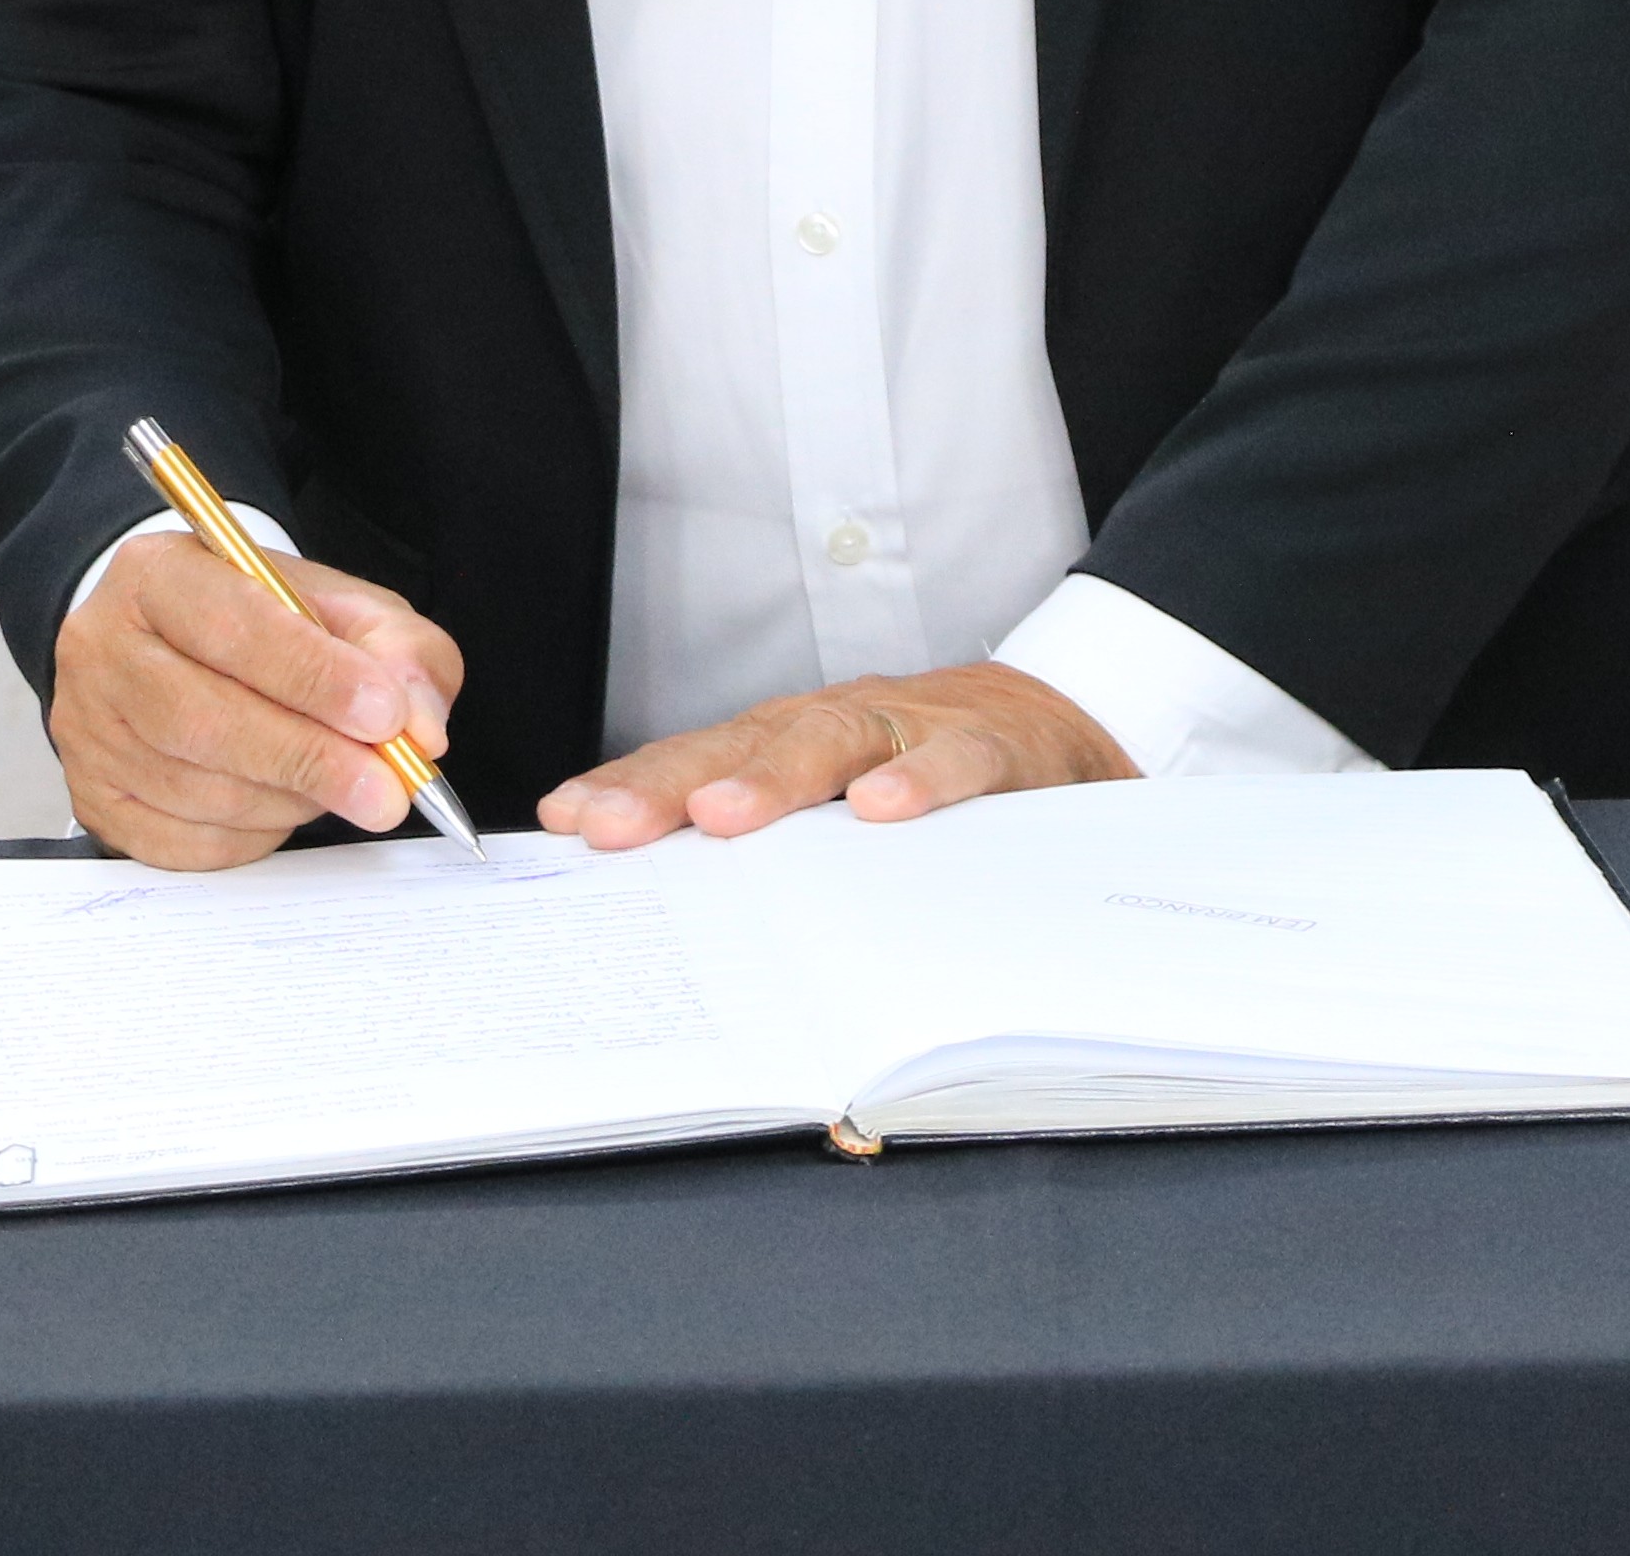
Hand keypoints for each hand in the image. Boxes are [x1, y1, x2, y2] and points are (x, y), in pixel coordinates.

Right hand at [50, 534, 465, 872]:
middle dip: (311, 759)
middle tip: (388, 788)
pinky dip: (252, 836)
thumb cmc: (263, 624)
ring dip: (289, 801)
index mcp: (156, 573)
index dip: (314, 677)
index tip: (387, 715)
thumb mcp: (339, 606)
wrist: (178, 643)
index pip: (232, 627)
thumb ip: (398, 649)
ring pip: (195, 790)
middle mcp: (102, 647)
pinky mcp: (94, 798)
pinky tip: (283, 805)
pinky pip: (183, 843)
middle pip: (203, 720)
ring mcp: (87, 730)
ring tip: (339, 784)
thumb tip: (422, 725)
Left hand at [538, 661, 1132, 850]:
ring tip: (724, 818)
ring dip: (776, 778)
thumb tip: (670, 911)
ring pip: (836, 738)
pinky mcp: (994, 743)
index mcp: (792, 741)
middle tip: (612, 826)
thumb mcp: (843, 799)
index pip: (698, 759)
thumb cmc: (929, 770)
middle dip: (671, 786)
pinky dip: (921, 779)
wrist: (1065, 718)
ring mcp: (913, 725)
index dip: (632, 786)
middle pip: (744, 745)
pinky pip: (957, 758)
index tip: (565, 821)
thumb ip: (774, 842)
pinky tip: (883, 808)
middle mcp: (839, 722)